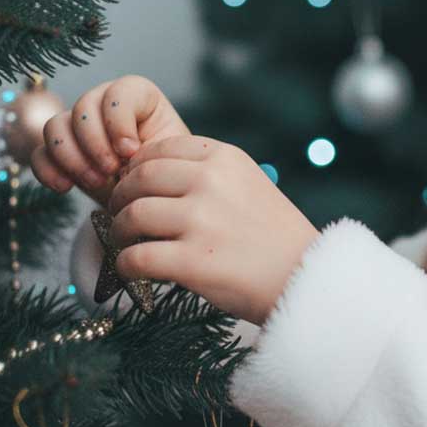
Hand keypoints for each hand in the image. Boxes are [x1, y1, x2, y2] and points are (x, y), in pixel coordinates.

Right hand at [30, 75, 190, 208]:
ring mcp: (78, 126)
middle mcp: (104, 104)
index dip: (119, 121)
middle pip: (83, 107)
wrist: (151, 198)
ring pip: (55, 126)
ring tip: (96, 182)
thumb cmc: (166, 172)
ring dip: (72, 157)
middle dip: (95, 143)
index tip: (131, 151)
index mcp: (139, 97)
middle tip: (111, 170)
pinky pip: (39, 153)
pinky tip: (65, 187)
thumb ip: (152, 148)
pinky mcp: (60, 152)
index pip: (119, 92)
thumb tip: (125, 153)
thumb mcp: (169, 158)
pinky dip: (48, 170)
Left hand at [105, 134, 320, 325]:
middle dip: (121, 197)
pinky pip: (135, 258)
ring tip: (127, 243)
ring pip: (132, 216)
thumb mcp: (250, 184)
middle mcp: (211, 182)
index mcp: (226, 158)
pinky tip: (133, 270)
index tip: (135, 185)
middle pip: (139, 179)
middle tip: (120, 215)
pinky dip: (125, 266)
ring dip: (120, 232)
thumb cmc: (276, 236)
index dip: (138, 168)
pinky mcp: (192, 261)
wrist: (305, 278)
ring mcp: (201, 221)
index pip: (161, 149)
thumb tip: (148, 176)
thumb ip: (209, 174)